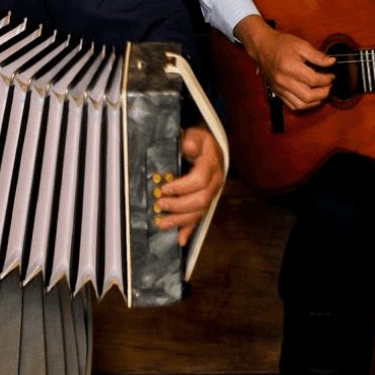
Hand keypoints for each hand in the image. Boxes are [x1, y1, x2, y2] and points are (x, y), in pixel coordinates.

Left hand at [155, 125, 225, 245]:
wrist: (211, 147)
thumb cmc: (200, 140)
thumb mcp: (196, 134)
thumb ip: (192, 140)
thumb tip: (188, 147)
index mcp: (211, 166)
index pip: (199, 180)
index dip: (181, 187)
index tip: (164, 188)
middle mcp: (215, 183)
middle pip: (200, 200)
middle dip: (178, 205)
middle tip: (159, 204)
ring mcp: (211, 194)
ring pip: (199, 212)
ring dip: (180, 221)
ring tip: (162, 223)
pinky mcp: (206, 201)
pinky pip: (199, 217)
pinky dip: (189, 230)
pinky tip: (180, 239)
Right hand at [234, 13, 334, 110]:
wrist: (262, 47)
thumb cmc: (281, 44)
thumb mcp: (302, 45)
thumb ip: (318, 56)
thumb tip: (332, 62)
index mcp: (290, 67)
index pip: (314, 80)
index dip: (327, 79)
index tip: (331, 75)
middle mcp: (283, 80)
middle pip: (308, 96)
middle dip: (323, 93)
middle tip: (329, 86)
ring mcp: (279, 88)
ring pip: (301, 105)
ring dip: (315, 102)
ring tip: (321, 93)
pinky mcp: (277, 92)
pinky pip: (292, 105)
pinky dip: (304, 105)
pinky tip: (310, 98)